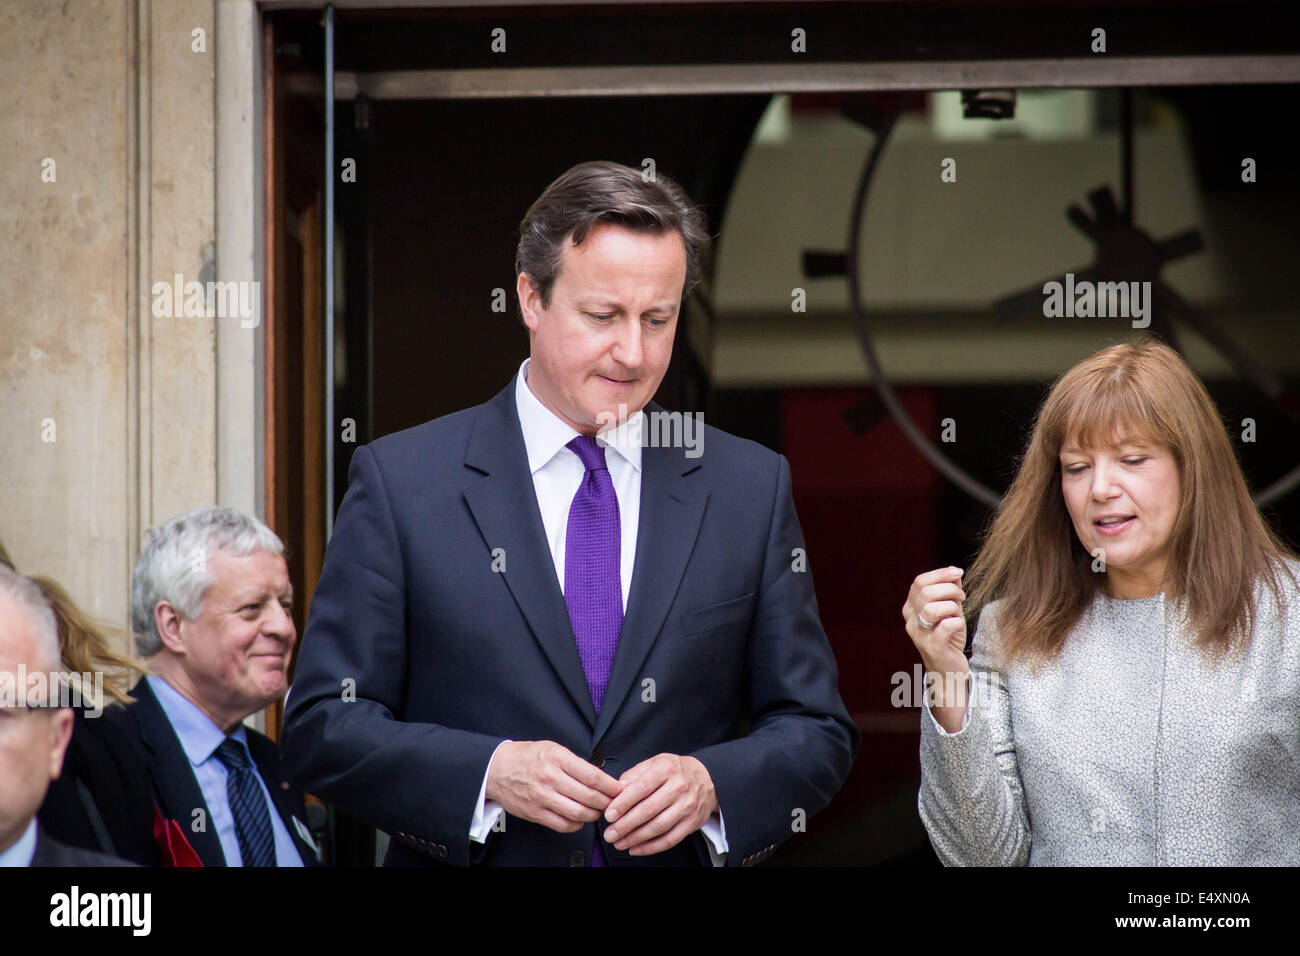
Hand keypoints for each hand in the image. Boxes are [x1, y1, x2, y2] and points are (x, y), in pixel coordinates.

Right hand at [485, 740, 623, 833]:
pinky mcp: (535, 813)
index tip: (619, 789)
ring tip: (597, 811)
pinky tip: (580, 819)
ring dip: (593, 814)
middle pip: (589, 796)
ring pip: (579, 813)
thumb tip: (599, 777)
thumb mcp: (552, 749)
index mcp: (557, 758)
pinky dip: (577, 824)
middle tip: (613, 803)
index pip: (592, 775)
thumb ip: (574, 762)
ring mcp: (542, 797)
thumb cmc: (526, 757)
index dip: (611, 786)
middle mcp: (551, 778)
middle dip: (606, 802)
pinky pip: (563, 824)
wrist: (497, 769)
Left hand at [603, 753, 716, 855]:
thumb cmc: (677, 771)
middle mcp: (679, 787)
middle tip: (610, 833)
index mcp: (666, 769)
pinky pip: (670, 839)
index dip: (623, 803)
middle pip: (648, 810)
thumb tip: (616, 791)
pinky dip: (651, 847)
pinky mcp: (692, 823)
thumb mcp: (655, 762)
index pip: (641, 788)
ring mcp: (687, 806)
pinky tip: (637, 848)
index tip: (609, 815)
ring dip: (635, 838)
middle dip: (625, 825)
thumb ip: (634, 775)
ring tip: (620, 842)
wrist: (708, 779)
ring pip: (658, 827)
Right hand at [902, 567, 971, 727]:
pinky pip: (946, 626)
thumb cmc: (949, 638)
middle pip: (926, 592)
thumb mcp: (948, 611)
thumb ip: (949, 592)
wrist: (948, 671)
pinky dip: (957, 622)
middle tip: (961, 597)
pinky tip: (959, 626)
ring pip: (932, 608)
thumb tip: (955, 573)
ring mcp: (919, 635)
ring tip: (959, 610)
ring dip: (952, 605)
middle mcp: (910, 621)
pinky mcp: (932, 647)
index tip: (958, 573)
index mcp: (910, 609)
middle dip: (949, 589)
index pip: (919, 582)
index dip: (940, 574)